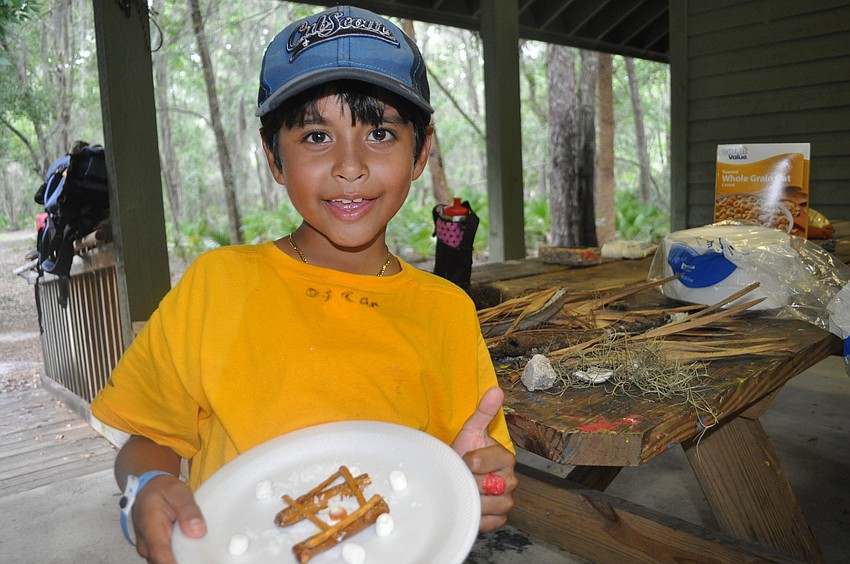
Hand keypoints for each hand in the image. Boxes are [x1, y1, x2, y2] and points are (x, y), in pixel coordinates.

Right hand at [132, 474, 205, 562]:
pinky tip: (194, 549)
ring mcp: (149, 549)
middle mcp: (146, 543)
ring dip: (183, 558)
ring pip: (166, 562)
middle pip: (164, 562)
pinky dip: (181, 556)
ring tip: (201, 551)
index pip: (160, 553)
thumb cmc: (162, 491)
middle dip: (184, 560)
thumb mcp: (178, 492)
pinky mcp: (156, 551)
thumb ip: (188, 510)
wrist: (149, 491)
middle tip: (205, 555)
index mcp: (150, 526)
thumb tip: (198, 531)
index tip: (191, 563)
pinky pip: (168, 559)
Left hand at [452, 386, 516, 531]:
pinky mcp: (498, 518)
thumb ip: (483, 412)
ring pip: (497, 505)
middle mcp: (510, 479)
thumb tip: (496, 390)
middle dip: (475, 482)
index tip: (464, 459)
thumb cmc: (462, 453)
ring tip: (464, 489)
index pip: (496, 461)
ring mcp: (505, 500)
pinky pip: (493, 521)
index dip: (475, 461)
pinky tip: (469, 505)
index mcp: (506, 458)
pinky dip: (479, 516)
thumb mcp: (470, 431)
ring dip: (476, 499)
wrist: (453, 475)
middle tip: (463, 476)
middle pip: (498, 486)